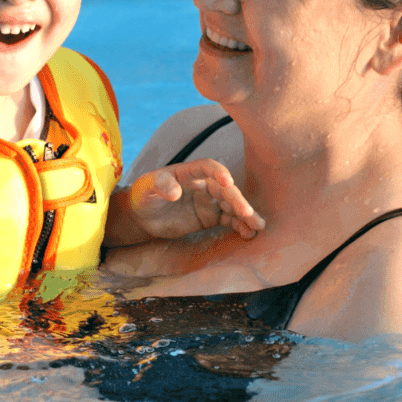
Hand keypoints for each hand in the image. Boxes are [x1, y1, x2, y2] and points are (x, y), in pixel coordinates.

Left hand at [111, 158, 264, 243]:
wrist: (142, 216)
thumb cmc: (144, 195)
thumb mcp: (147, 187)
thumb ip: (160, 185)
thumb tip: (175, 192)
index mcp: (189, 172)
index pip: (208, 168)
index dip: (218, 173)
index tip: (228, 181)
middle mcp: (203, 185)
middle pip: (225, 190)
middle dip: (237, 200)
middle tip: (247, 213)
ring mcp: (208, 201)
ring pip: (231, 205)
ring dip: (245, 215)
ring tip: (258, 226)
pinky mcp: (210, 218)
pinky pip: (228, 220)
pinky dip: (239, 226)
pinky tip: (249, 234)